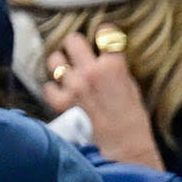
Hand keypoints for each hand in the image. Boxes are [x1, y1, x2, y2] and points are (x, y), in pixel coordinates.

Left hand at [42, 32, 164, 170]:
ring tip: (67, 72)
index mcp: (114, 66)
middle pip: (72, 40)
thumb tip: (104, 56)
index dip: (103, 32)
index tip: (102, 35)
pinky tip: (62, 93)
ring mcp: (73, 86)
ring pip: (54, 60)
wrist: (124, 149)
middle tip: (78, 53)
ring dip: (60, 64)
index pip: (105, 33)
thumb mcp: (131, 87)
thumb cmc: (133, 121)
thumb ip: (115, 68)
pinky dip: (53, 89)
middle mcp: (90, 72)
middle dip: (74, 44)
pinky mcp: (61, 102)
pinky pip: (48, 86)